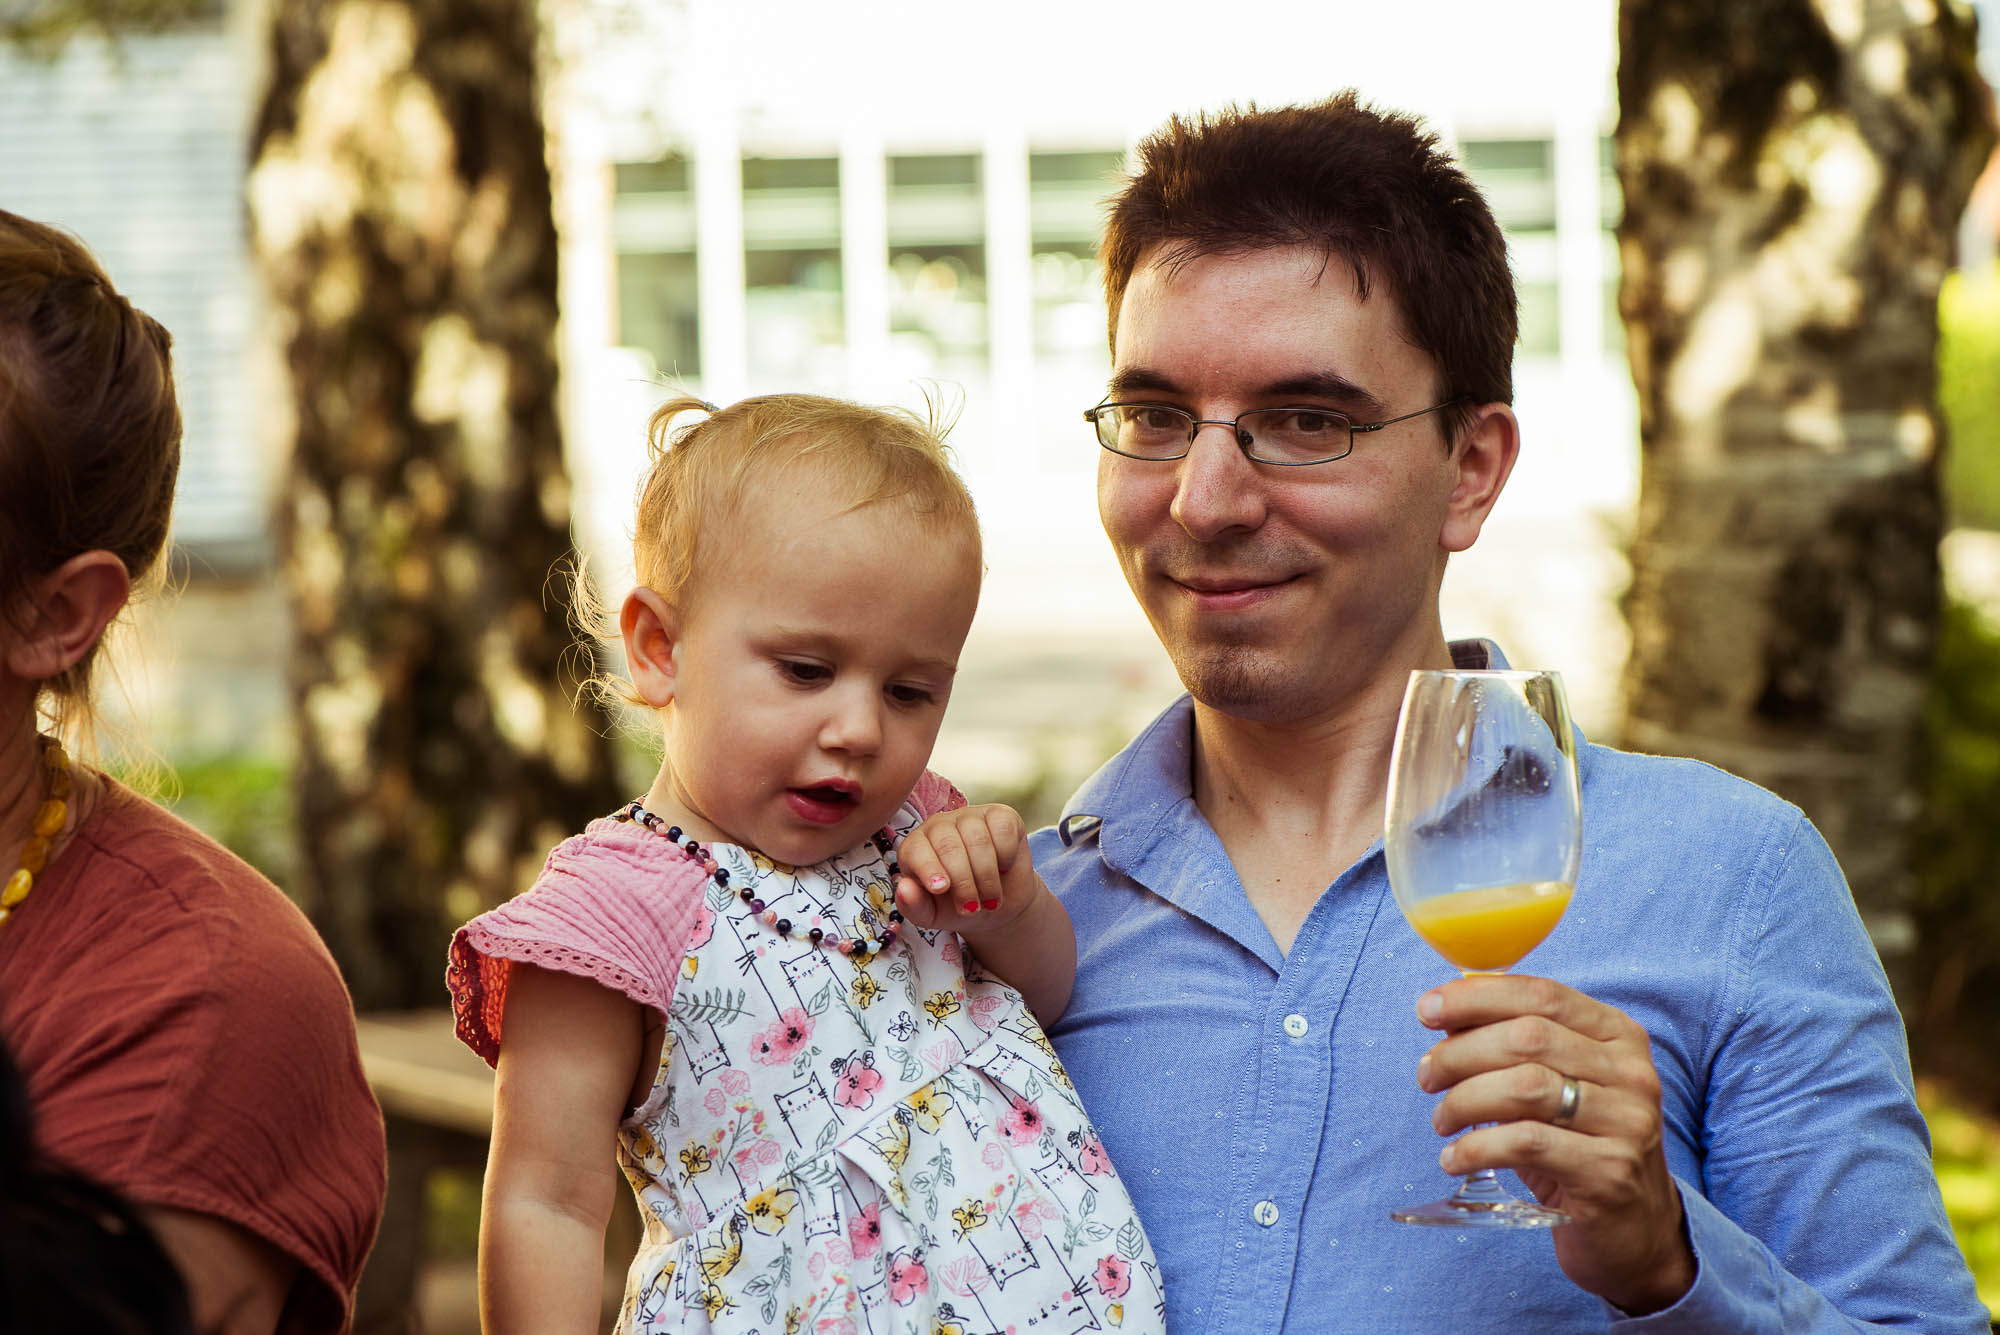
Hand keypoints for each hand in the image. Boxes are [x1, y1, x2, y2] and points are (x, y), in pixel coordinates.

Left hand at [894, 803, 1040, 935]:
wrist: (996, 906)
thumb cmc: (956, 907)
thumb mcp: (932, 915)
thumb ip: (913, 906)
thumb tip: (903, 889)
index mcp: (916, 846)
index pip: (917, 850)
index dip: (929, 869)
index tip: (941, 889)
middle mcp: (940, 825)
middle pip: (949, 846)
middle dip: (963, 882)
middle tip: (971, 909)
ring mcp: (970, 817)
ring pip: (978, 840)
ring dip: (986, 877)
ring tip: (990, 900)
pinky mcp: (1000, 815)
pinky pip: (1003, 829)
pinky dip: (1006, 855)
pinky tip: (1003, 869)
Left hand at [1415, 974, 1695, 1313]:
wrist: (1634, 1230)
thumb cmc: (1578, 1145)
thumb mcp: (1554, 1084)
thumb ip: (1511, 1044)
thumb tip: (1443, 1013)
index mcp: (1618, 1035)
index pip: (1542, 994)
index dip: (1477, 996)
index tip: (1428, 1010)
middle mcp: (1631, 1073)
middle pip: (1527, 1038)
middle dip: (1460, 1052)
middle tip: (1428, 1076)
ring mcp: (1627, 1123)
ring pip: (1525, 1087)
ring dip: (1464, 1100)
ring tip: (1442, 1120)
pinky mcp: (1609, 1173)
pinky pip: (1525, 1144)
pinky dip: (1476, 1147)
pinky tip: (1454, 1158)